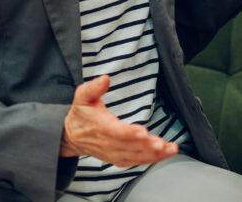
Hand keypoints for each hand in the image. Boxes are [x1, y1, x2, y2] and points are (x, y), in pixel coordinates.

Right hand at [60, 76, 177, 166]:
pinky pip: (136, 161)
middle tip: (162, 144)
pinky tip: (164, 155)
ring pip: (135, 156)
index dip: (129, 133)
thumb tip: (105, 78)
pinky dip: (151, 160)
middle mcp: (108, 143)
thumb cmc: (81, 114)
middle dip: (147, 146)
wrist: (71, 136)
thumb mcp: (83, 97)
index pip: (116, 132)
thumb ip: (94, 88)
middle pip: (130, 146)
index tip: (143, 132)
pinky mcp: (119, 158)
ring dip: (154, 154)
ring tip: (170, 149)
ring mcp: (114, 153)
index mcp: (101, 127)